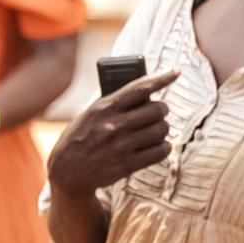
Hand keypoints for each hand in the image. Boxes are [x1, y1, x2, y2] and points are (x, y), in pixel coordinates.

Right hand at [41, 70, 176, 197]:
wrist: (67, 171)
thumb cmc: (81, 137)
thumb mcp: (91, 113)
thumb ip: (115, 103)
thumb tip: (147, 94)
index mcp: (105, 107)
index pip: (140, 87)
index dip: (162, 77)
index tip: (176, 70)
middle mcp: (114, 125)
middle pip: (157, 110)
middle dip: (161, 110)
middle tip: (157, 113)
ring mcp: (121, 146)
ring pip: (161, 130)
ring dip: (162, 129)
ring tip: (155, 130)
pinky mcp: (127, 165)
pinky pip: (160, 152)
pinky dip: (164, 147)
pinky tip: (158, 146)